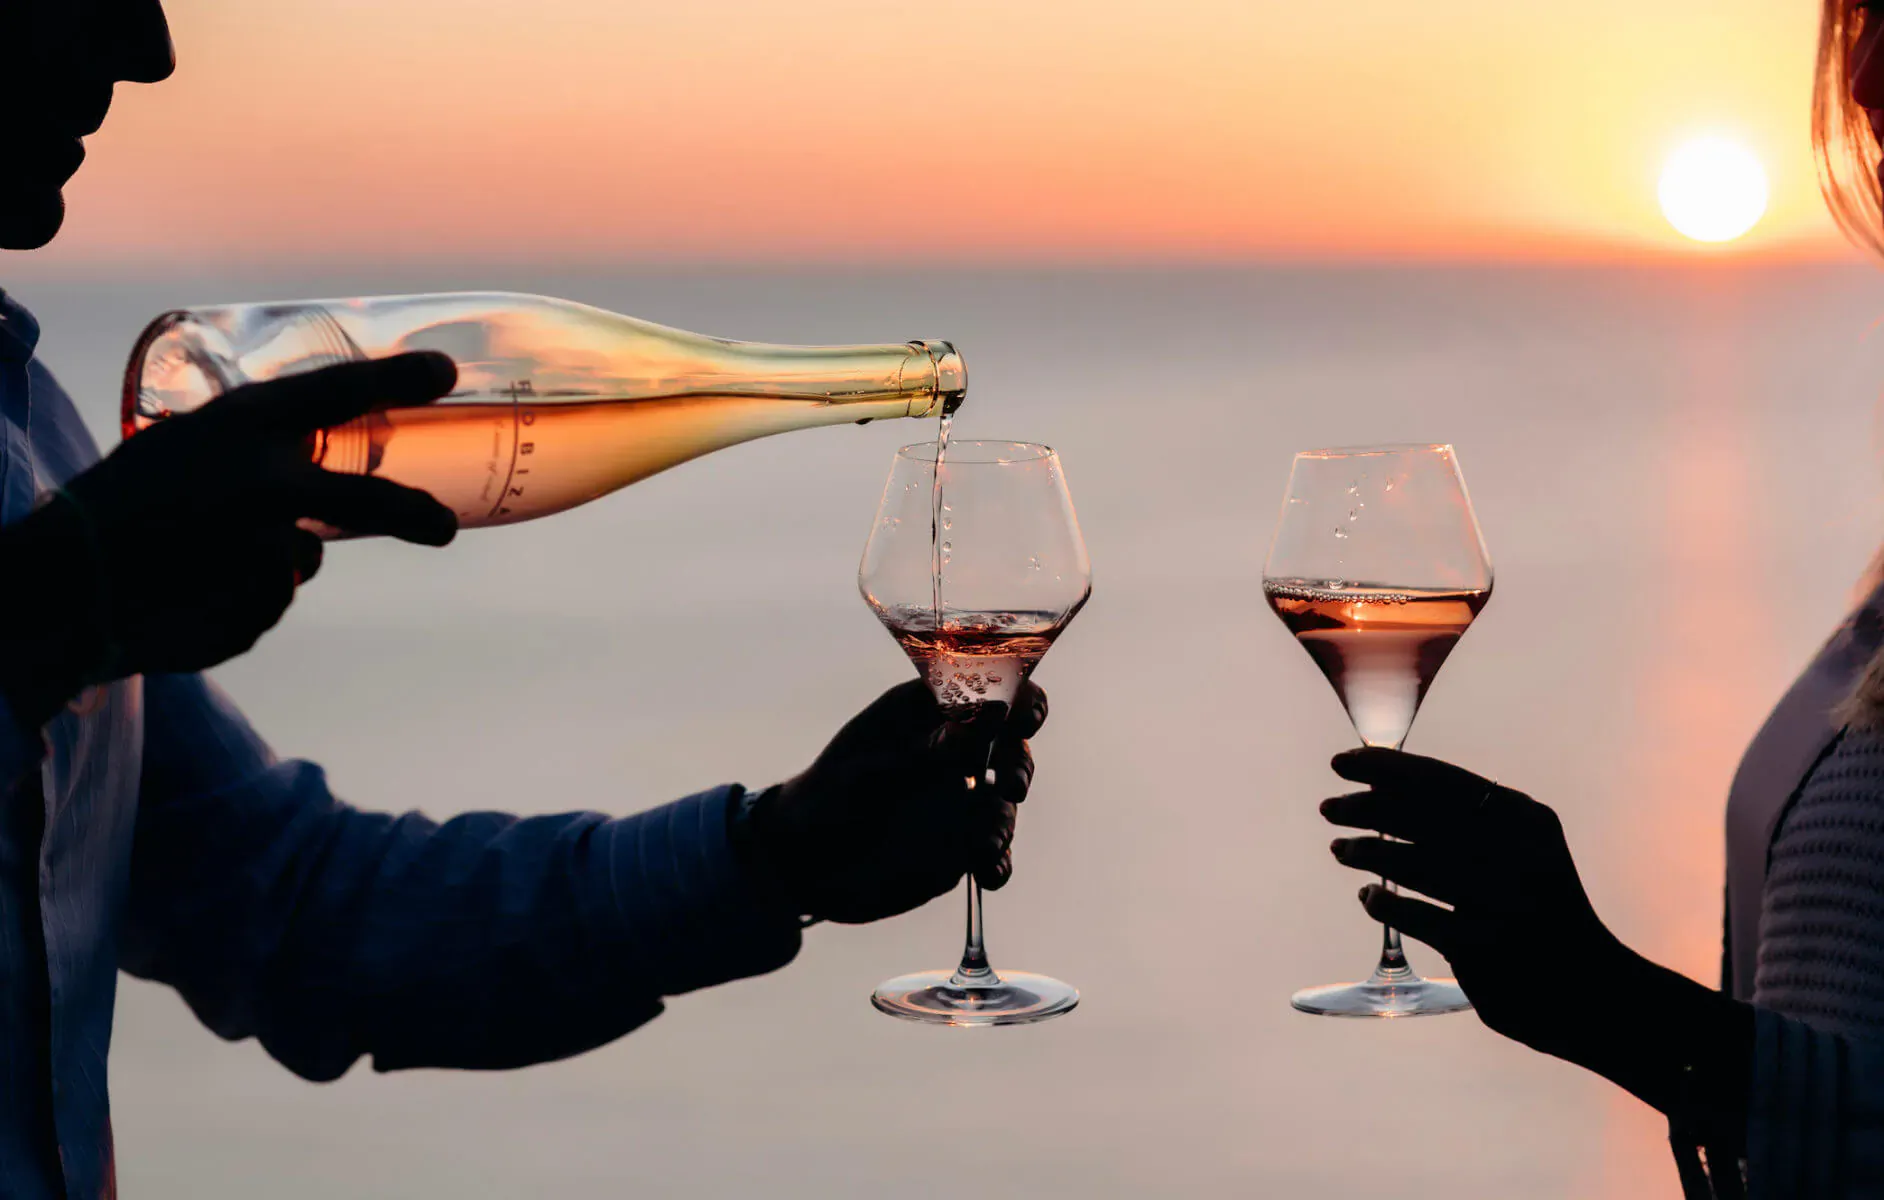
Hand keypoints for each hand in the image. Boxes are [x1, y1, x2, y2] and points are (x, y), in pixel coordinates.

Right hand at [0, 353, 458, 726]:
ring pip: (302, 559)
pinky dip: (238, 600)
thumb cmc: (114, 506)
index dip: (396, 378)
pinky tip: (187, 594)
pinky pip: (267, 602)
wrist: (59, 588)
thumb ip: (252, 454)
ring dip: (269, 560)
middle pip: (370, 502)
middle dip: (413, 515)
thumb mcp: (180, 448)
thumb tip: (323, 485)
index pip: (336, 390)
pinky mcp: (256, 608)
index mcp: (235, 425)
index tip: (444, 372)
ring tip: (195, 559)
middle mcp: (262, 483)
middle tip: (443, 527)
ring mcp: (263, 549)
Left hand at [736, 680, 1047, 924]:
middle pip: (1011, 746)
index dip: (1018, 697)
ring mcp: (958, 800)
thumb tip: (994, 713)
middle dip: (1017, 765)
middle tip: (1007, 786)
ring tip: (983, 847)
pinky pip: (994, 851)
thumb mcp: (873, 772)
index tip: (1024, 719)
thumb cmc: (824, 800)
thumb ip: (934, 748)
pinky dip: (998, 862)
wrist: (798, 867)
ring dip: (1003, 822)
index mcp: (927, 714)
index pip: (987, 689)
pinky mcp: (959, 845)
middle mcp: (952, 752)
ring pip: (1005, 803)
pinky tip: (989, 874)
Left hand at [1320, 747, 1631, 1061]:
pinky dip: (1383, 902)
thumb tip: (1382, 786)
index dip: (1384, 768)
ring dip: (1365, 852)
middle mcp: (1517, 854)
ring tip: (1340, 849)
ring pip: (1411, 861)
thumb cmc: (1543, 912)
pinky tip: (1369, 897)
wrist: (1597, 991)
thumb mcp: (1526, 851)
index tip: (1342, 763)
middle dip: (1364, 807)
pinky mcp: (1483, 948)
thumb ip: (1471, 821)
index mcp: (1527, 820)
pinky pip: (1414, 915)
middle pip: (1419, 815)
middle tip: (1329, 808)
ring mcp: (1501, 902)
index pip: (1441, 780)